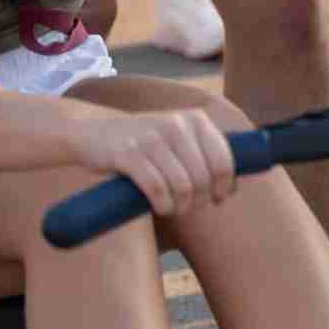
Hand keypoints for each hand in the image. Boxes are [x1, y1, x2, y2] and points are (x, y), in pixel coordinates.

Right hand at [75, 107, 237, 217]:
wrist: (92, 134)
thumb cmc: (144, 144)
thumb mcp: (178, 139)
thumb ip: (203, 153)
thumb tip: (236, 186)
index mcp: (196, 120)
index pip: (224, 160)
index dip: (225, 185)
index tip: (219, 199)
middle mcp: (177, 125)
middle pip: (203, 177)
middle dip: (200, 199)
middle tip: (189, 207)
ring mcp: (152, 138)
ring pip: (182, 185)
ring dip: (181, 205)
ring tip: (173, 209)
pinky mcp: (128, 153)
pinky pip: (156, 187)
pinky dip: (163, 204)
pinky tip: (160, 208)